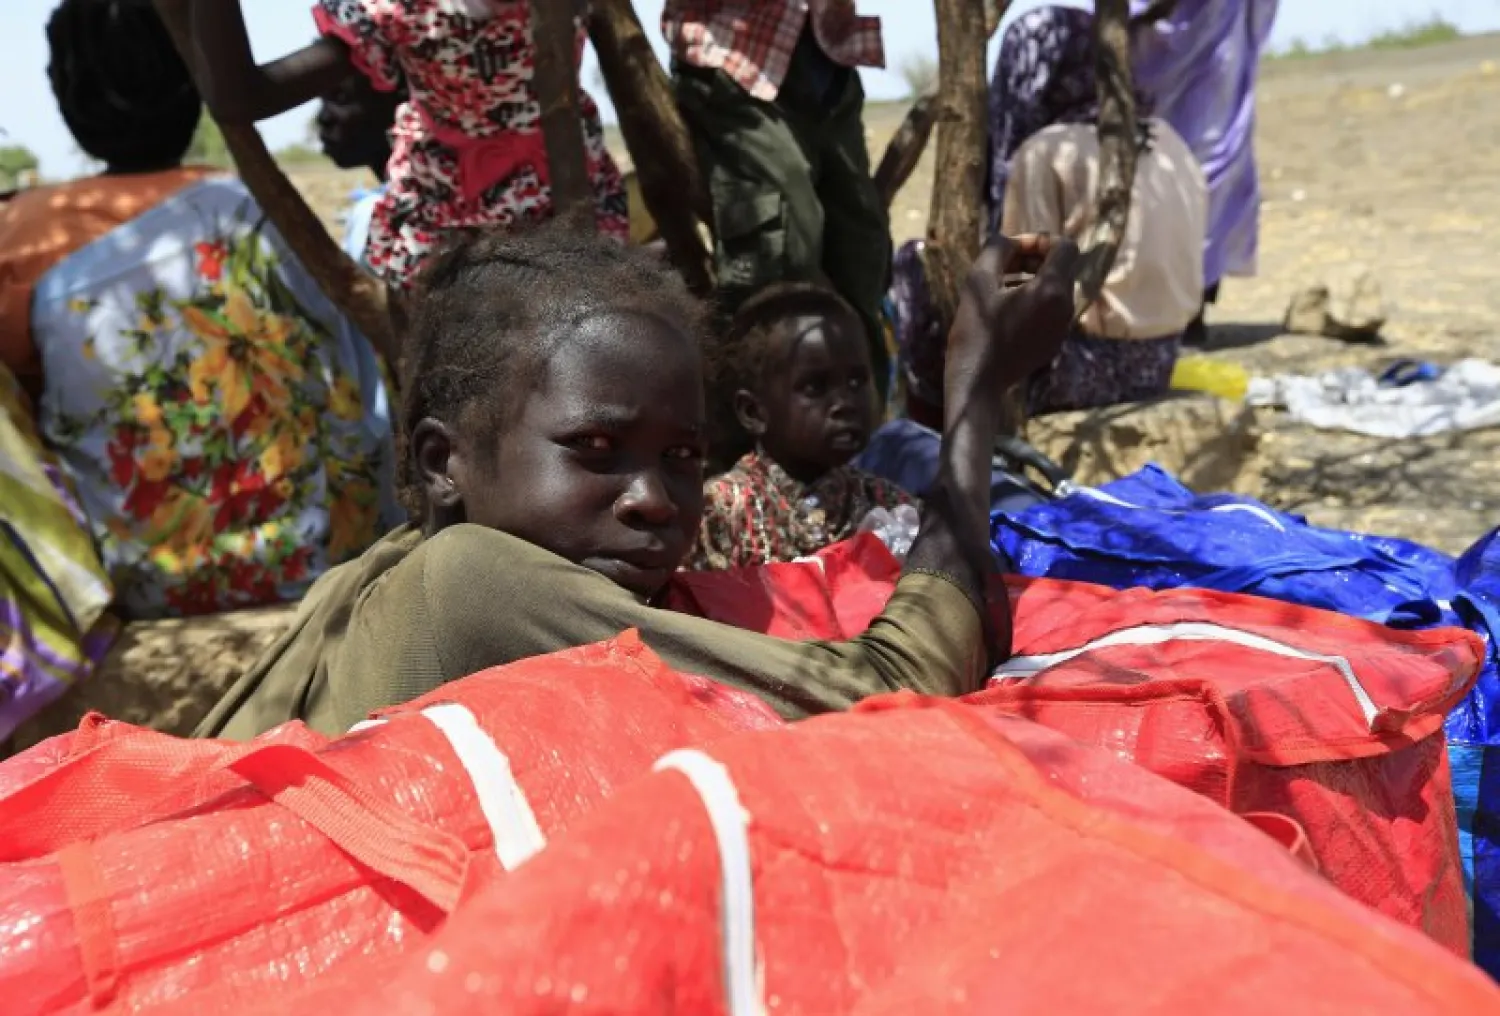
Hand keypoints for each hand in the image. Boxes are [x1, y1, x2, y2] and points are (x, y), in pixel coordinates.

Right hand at [944, 233, 1079, 399]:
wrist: (978, 381)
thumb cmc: (975, 329)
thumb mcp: (978, 280)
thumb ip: (998, 249)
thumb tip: (1011, 240)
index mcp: (1052, 290)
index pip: (1066, 246)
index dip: (1040, 240)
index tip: (1014, 250)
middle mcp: (1065, 307)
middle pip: (1060, 268)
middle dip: (1033, 260)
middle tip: (1001, 267)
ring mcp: (1062, 328)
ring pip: (1055, 289)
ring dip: (1031, 281)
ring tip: (999, 289)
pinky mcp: (1054, 343)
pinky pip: (1050, 311)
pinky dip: (1033, 303)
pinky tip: (1005, 313)